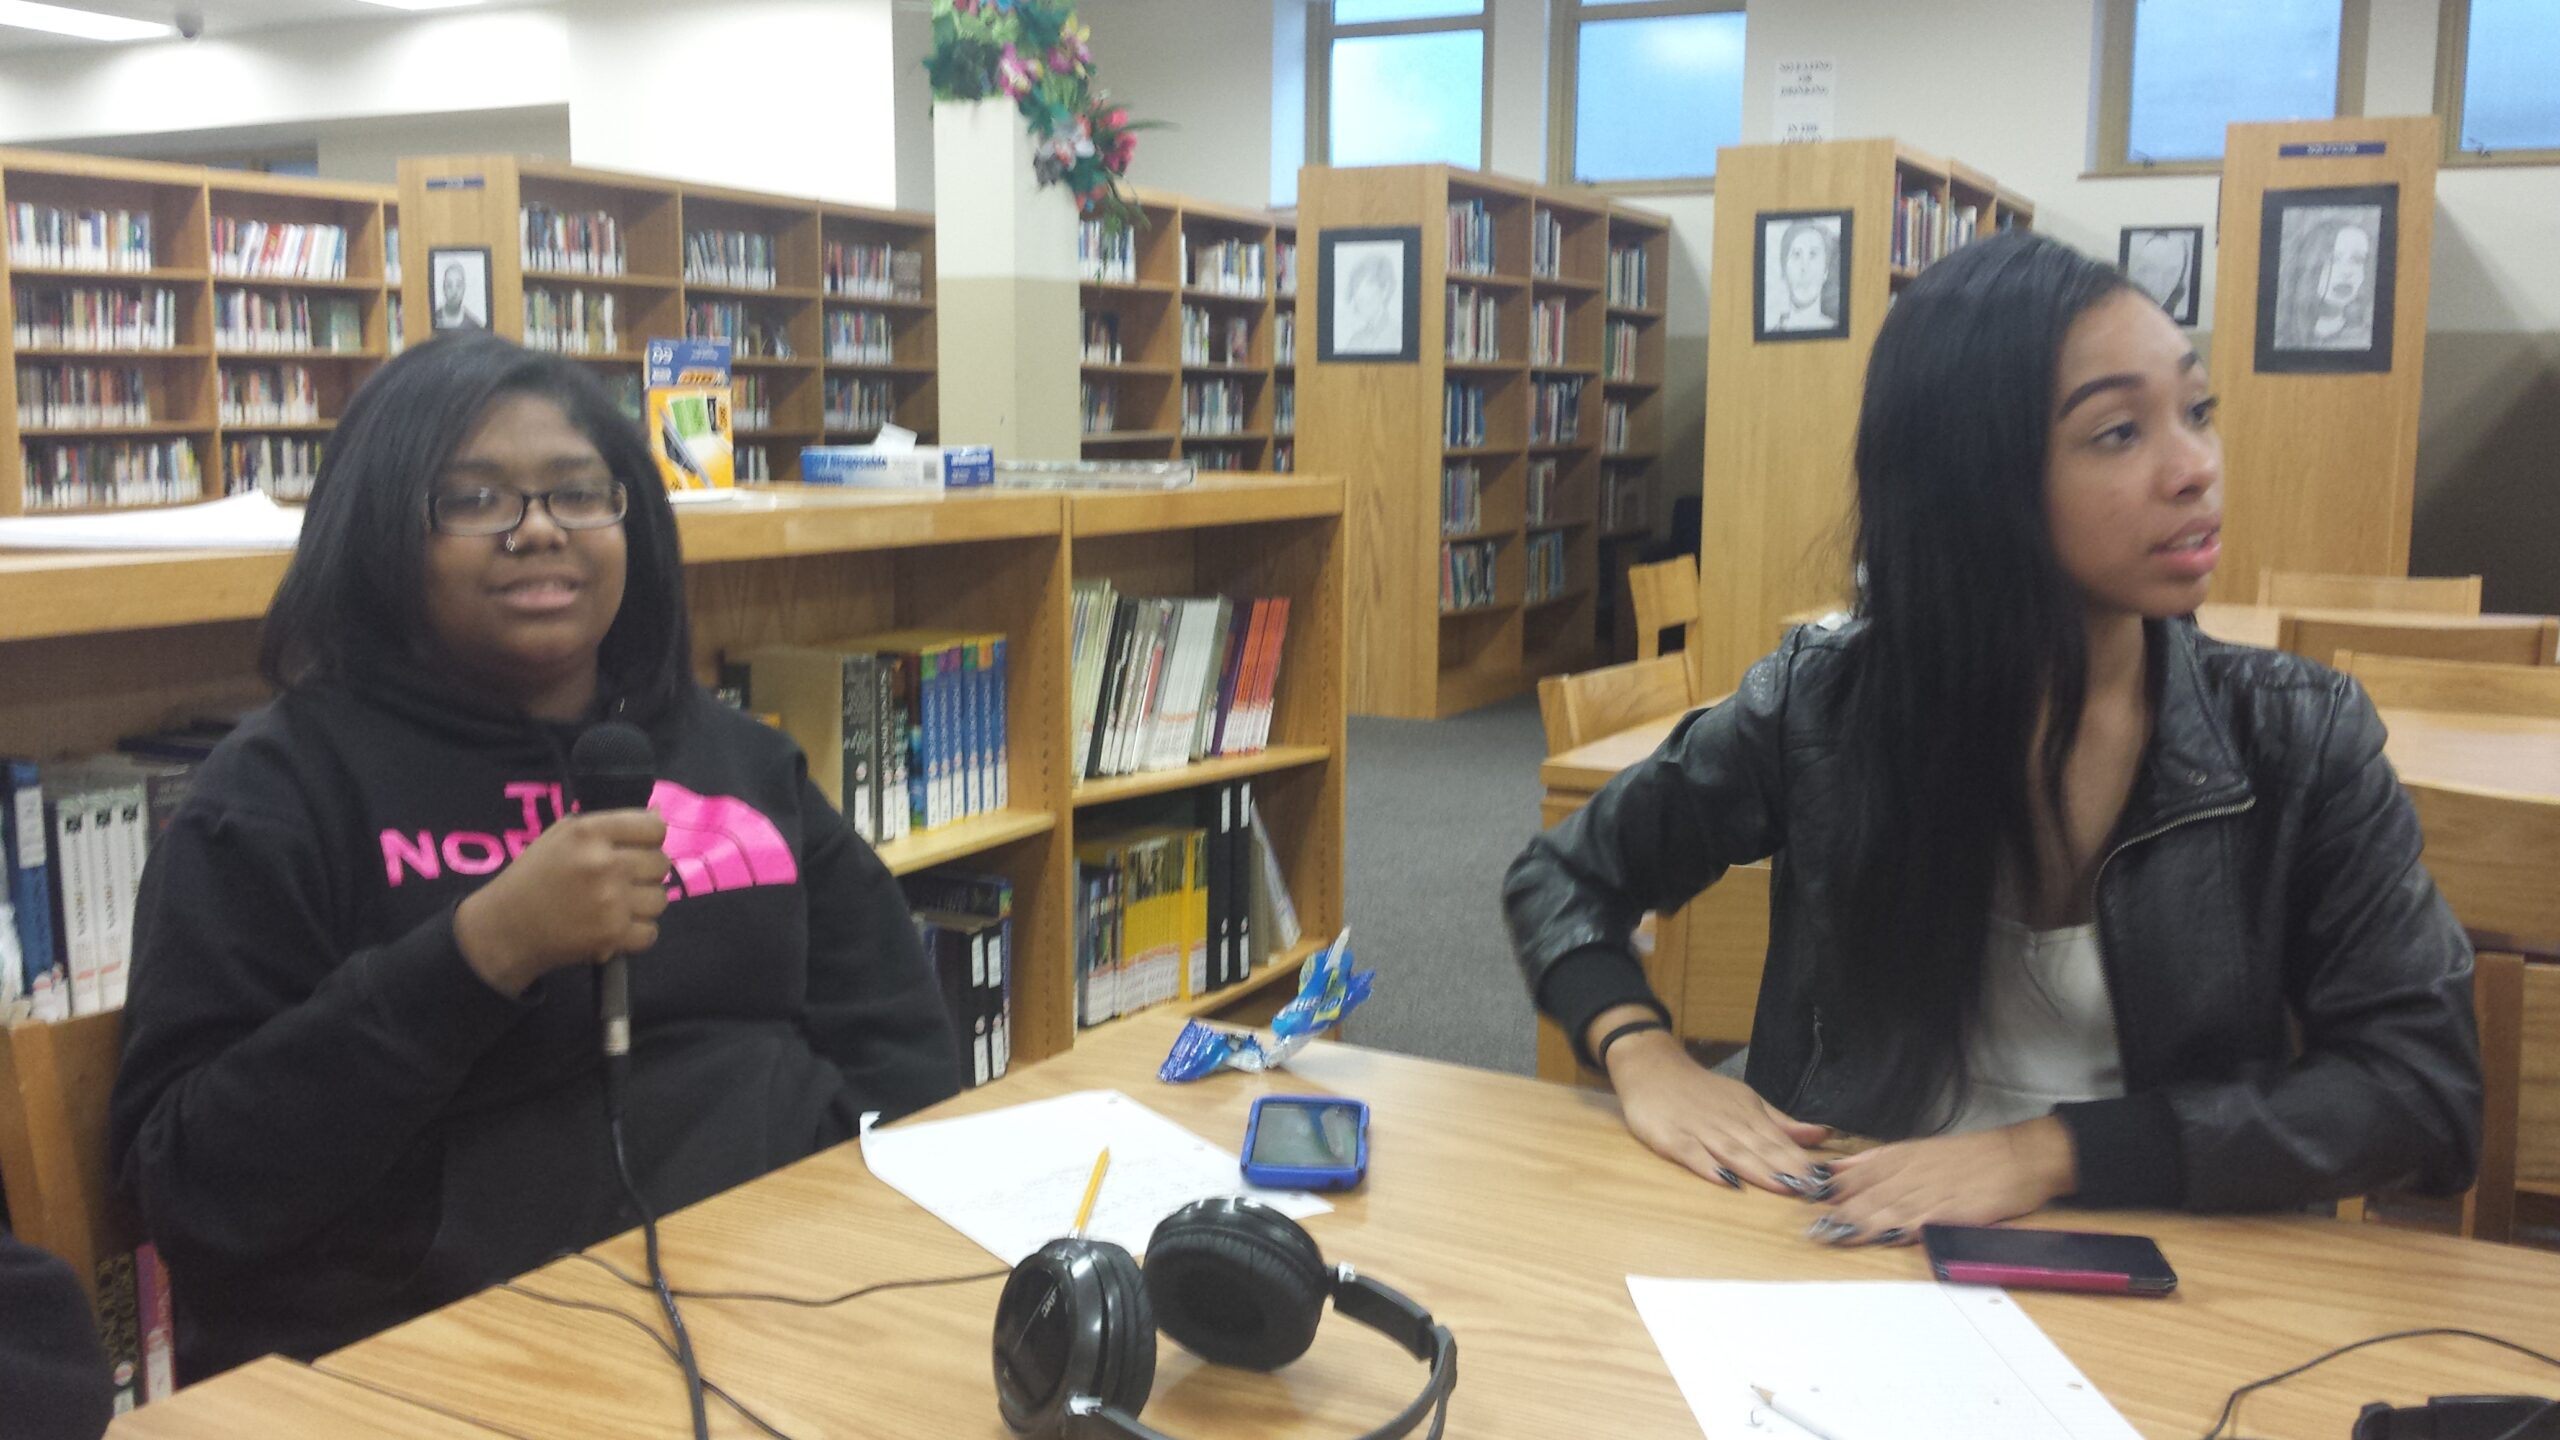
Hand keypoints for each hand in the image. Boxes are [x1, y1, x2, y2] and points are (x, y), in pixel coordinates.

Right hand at [454, 810, 669, 996]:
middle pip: (660, 863)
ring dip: (643, 903)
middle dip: (645, 872)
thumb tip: (658, 813)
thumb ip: (610, 824)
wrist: (505, 927)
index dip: (649, 838)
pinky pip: (651, 931)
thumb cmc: (534, 876)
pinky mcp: (613, 935)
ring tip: (617, 905)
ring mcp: (611, 901)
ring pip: (660, 898)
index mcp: (589, 832)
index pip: (654, 827)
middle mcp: (603, 863)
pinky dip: (636, 933)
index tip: (636, 848)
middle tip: (622, 880)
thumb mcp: (561, 835)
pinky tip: (615, 927)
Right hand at [1602, 1025, 1832, 1194]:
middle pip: (1760, 1148)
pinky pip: (1690, 1152)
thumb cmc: (1702, 1091)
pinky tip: (1724, 1179)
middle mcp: (1727, 1121)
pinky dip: (1707, 1165)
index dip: (1801, 1161)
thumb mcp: (1746, 1100)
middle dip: (1787, 1169)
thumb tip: (1822, 1135)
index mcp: (1748, 1114)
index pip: (1779, 1140)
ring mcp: (1698, 1129)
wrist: (1652, 1068)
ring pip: (1732, 1151)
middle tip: (1812, 1190)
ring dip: (1758, 1169)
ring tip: (1781, 1186)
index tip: (1824, 1181)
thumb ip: (1781, 1123)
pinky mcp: (1670, 1136)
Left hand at [1802, 1116, 2078, 1245]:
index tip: (1802, 1204)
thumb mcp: (1915, 1150)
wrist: (2018, 1157)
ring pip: (1888, 1209)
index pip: (1853, 1175)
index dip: (1827, 1191)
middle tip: (1810, 1229)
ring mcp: (1930, 1192)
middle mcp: (1909, 1173)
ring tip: (1834, 1236)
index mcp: (1898, 1158)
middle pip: (1866, 1195)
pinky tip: (1882, 1237)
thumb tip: (1834, 1170)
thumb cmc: (1967, 1157)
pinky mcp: (1952, 1210)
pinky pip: (1922, 1220)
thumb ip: (1872, 1162)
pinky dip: (1900, 1229)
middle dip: (1837, 1212)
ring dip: (1859, 1223)